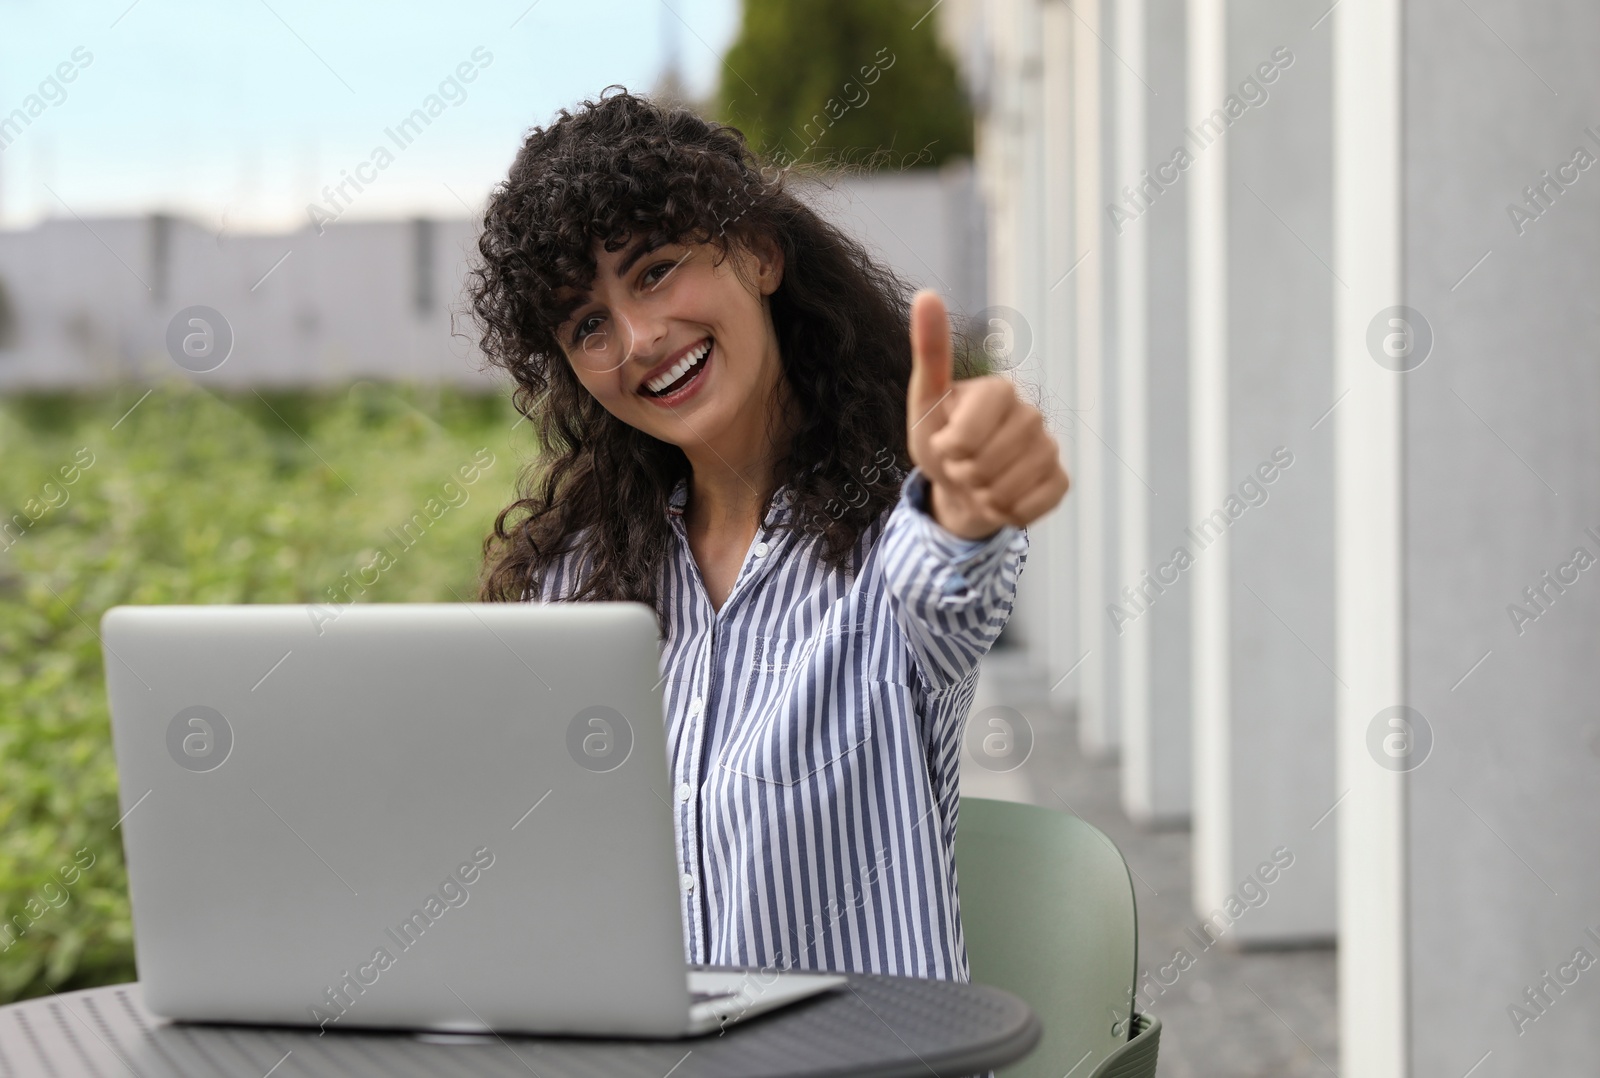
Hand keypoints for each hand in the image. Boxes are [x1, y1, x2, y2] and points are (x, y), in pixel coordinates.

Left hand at [905, 290, 1070, 539]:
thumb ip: (929, 351)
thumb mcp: (925, 401)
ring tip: (979, 482)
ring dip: (981, 497)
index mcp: (999, 389)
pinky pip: (1030, 508)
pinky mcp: (1059, 481)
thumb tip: (926, 294)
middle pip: (984, 466)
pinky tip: (1002, 499)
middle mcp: (1031, 413)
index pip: (964, 437)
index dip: (947, 450)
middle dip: (962, 476)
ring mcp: (1049, 447)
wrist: (960, 487)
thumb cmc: (940, 439)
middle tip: (962, 466)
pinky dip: (1007, 513)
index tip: (946, 444)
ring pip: (1006, 491)